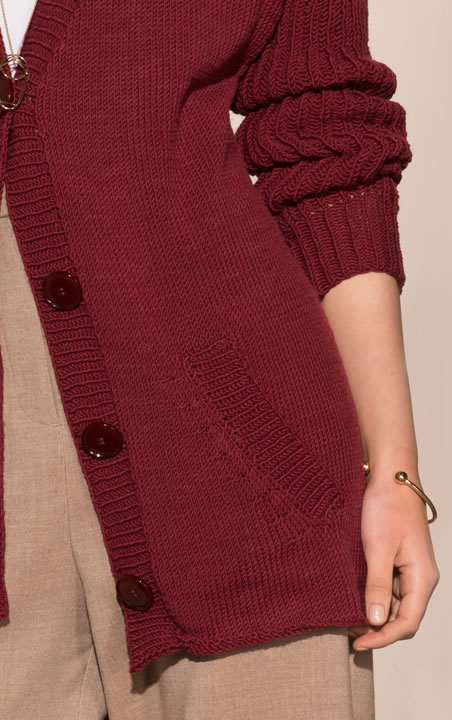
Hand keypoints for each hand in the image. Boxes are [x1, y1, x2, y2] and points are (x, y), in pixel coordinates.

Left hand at [347, 465, 439, 650]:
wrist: (390, 475)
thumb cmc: (388, 506)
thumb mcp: (378, 548)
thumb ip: (378, 586)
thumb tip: (376, 621)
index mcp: (422, 577)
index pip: (407, 623)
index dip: (383, 638)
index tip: (357, 642)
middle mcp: (419, 576)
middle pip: (402, 617)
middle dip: (377, 628)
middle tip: (347, 632)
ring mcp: (409, 568)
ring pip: (394, 603)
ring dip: (373, 613)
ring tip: (346, 615)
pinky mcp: (398, 558)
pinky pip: (388, 586)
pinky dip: (372, 596)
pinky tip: (353, 595)